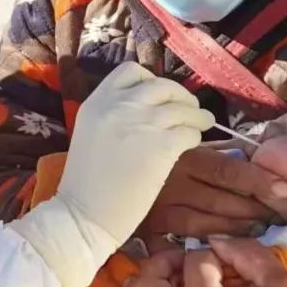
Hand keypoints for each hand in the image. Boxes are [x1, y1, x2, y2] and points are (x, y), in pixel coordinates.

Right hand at [12, 64, 212, 286]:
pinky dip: (195, 135)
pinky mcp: (161, 146)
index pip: (130, 71)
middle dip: (180, 96)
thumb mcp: (90, 134)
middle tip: (189, 108)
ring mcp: (141, 123)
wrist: (82, 215)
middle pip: (162, 85)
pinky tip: (193, 143)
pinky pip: (189, 131)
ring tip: (203, 123)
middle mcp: (118, 105)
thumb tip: (146, 109)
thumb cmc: (85, 185)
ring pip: (182, 107)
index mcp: (96, 102)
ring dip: (196, 115)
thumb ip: (112, 116)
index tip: (159, 96)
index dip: (151, 81)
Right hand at [138, 146, 286, 249]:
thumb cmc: (149, 150)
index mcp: (183, 157)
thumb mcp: (178, 142)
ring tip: (258, 232)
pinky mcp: (146, 230)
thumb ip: (209, 151)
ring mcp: (159, 210)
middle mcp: (172, 184)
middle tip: (280, 216)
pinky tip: (216, 255)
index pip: (228, 170)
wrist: (104, 173)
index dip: (258, 181)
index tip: (286, 190)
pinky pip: (174, 247)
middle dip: (255, 211)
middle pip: (222, 202)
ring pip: (205, 226)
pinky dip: (194, 254)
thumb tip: (248, 155)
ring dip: (235, 231)